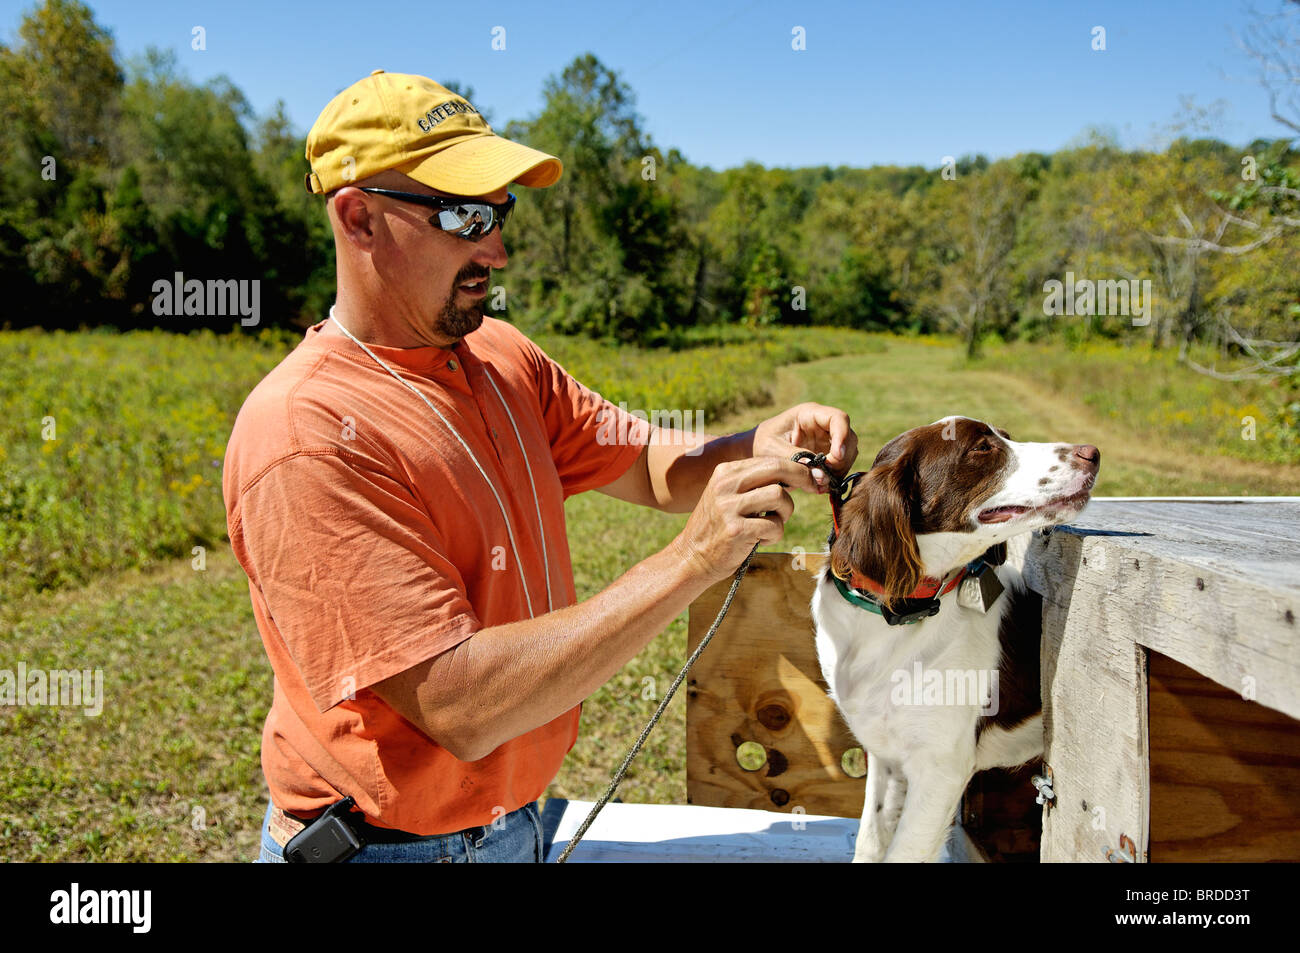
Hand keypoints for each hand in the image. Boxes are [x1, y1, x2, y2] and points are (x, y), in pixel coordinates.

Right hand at [671, 457, 817, 583]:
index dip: (796, 467)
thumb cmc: (720, 527)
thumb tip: (799, 474)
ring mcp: (729, 508)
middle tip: (814, 487)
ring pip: (779, 496)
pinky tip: (761, 539)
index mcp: (725, 472)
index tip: (811, 477)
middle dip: (802, 477)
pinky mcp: (736, 531)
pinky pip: (774, 526)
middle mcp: (725, 485)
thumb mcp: (729, 496)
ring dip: (785, 513)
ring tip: (772, 524)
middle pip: (776, 468)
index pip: (768, 460)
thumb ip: (755, 484)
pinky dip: (775, 535)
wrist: (693, 557)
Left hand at [751, 402, 858, 490]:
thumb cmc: (760, 445)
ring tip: (819, 484)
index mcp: (809, 414)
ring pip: (848, 454)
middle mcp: (822, 425)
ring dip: (839, 470)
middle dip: (841, 459)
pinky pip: (840, 467)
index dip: (842, 437)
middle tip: (825, 475)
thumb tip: (822, 476)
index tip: (836, 457)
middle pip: (849, 437)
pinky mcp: (827, 456)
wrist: (754, 453)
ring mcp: (827, 440)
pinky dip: (834, 477)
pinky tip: (819, 486)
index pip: (838, 418)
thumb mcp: (773, 450)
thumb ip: (796, 459)